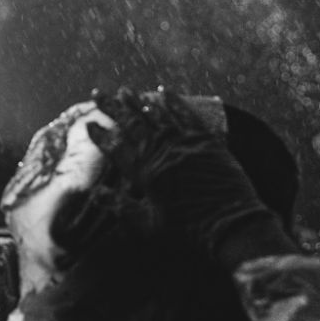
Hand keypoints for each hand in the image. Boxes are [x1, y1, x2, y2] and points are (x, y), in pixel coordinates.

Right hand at [86, 87, 273, 261]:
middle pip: (131, 124)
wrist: (231, 224)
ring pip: (155, 115)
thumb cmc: (188, 231)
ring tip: (124, 90)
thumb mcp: (149, 226)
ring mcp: (182, 142)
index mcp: (145, 174)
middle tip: (98, 94)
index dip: (101, 135)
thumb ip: (121, 207)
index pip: (116, 148)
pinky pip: (185, 113)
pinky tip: (164, 90)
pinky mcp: (204, 139)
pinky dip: (173, 101)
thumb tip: (96, 193)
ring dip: (138, 101)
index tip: (88, 123)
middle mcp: (160, 152)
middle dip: (112, 108)